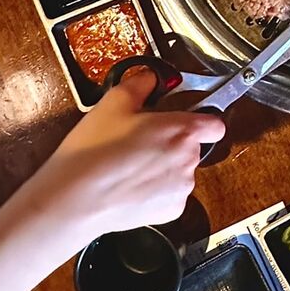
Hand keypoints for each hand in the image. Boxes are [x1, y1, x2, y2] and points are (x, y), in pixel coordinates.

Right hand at [39, 71, 224, 237]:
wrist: (74, 200)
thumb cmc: (94, 152)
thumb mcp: (114, 102)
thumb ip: (141, 83)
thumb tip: (150, 78)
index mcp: (183, 130)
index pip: (214, 124)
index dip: (202, 120)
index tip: (187, 120)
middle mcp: (189, 160)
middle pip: (192, 146)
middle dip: (173, 142)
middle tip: (142, 141)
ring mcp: (181, 189)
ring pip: (180, 172)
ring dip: (164, 168)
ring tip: (131, 165)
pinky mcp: (170, 212)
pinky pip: (170, 195)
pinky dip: (156, 192)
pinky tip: (131, 186)